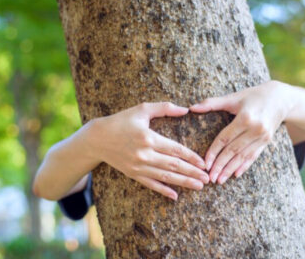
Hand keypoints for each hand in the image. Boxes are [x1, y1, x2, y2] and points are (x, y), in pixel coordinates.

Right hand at [89, 102, 208, 199]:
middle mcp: (144, 155)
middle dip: (193, 173)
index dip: (191, 158)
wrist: (97, 139)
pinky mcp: (133, 174)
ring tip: (199, 186)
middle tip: (208, 179)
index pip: (176, 150)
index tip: (204, 163)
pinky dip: (163, 190)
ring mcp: (138, 167)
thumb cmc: (120, 121)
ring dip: (184, 183)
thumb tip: (185, 109)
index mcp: (149, 138)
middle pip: (174, 166)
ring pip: (165, 177)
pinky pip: (151, 184)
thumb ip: (164, 108)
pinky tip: (175, 196)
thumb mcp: (141, 109)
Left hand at [190, 81, 291, 183]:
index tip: (205, 164)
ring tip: (220, 180)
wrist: (282, 98)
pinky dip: (244, 166)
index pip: (225, 139)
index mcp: (245, 118)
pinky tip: (236, 174)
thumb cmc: (253, 95)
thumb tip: (192, 108)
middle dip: (220, 165)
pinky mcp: (267, 141)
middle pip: (233, 150)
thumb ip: (212, 103)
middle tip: (210, 178)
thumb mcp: (234, 97)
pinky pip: (254, 156)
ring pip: (243, 156)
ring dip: (230, 169)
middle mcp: (255, 129)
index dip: (214, 152)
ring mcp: (263, 137)